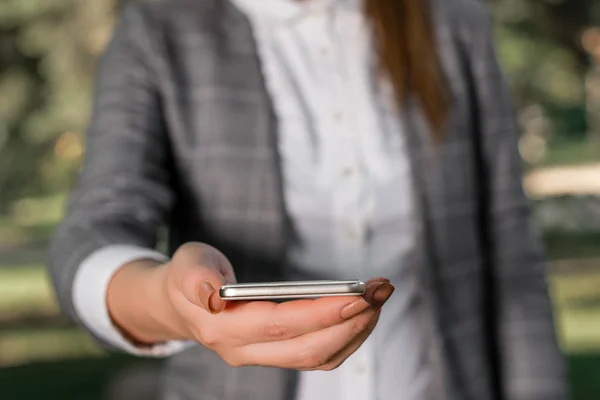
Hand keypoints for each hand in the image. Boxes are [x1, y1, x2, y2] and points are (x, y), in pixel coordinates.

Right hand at [108, 242, 393, 370]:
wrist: (181, 303)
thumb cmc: (189, 276)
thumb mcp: (187, 265)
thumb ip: (196, 278)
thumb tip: (211, 293)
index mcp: (224, 328)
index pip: (280, 326)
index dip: (322, 314)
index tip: (359, 295)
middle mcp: (245, 351)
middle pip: (308, 348)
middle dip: (351, 321)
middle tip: (381, 290)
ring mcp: (262, 357)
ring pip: (319, 357)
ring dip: (356, 330)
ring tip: (380, 297)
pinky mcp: (276, 354)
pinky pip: (319, 355)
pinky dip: (346, 337)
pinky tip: (362, 313)